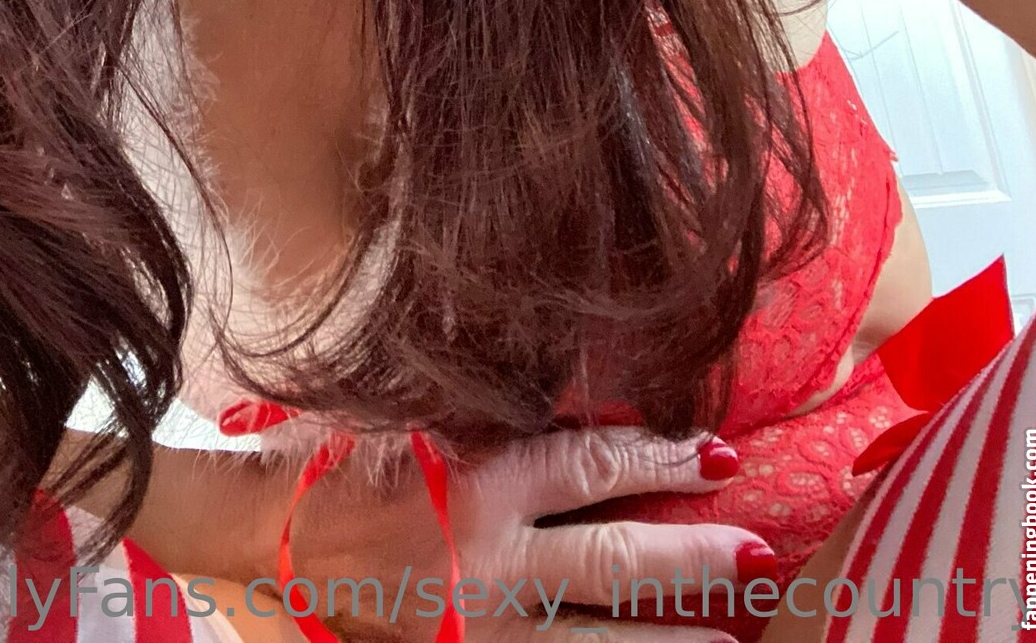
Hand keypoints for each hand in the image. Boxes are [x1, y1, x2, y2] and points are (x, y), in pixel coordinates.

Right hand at [269, 425, 768, 642]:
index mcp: (478, 483)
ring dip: (668, 639)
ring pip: (595, 642)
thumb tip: (593, 416)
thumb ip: (503, 422)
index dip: (655, 458)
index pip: (588, 466)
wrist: (278, 539)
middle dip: (691, 558)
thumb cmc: (352, 463)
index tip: (710, 450)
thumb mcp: (427, 422)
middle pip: (612, 562)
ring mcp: (483, 627)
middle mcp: (490, 560)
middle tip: (757, 553)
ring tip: (733, 639)